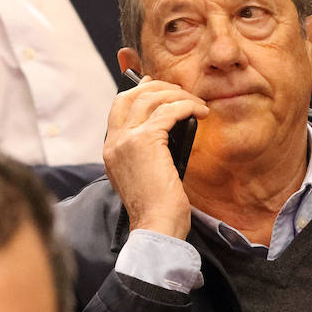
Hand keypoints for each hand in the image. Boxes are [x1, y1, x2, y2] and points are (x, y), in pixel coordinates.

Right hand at [103, 74, 208, 239]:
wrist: (156, 227)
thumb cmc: (157, 209)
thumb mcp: (145, 176)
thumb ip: (146, 152)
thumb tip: (166, 128)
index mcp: (111, 150)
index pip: (118, 107)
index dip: (138, 91)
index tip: (155, 84)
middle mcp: (114, 142)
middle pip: (131, 95)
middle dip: (158, 87)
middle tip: (181, 92)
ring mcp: (126, 140)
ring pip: (151, 99)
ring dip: (178, 96)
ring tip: (197, 104)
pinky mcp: (145, 141)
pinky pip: (169, 111)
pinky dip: (187, 106)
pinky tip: (200, 112)